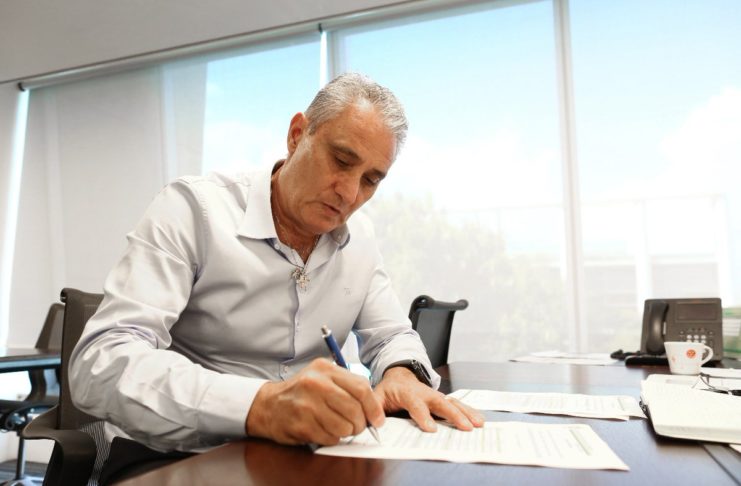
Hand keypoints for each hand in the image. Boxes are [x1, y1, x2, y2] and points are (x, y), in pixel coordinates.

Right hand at [245, 358, 383, 444]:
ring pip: (344, 426)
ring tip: (338, 428)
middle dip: (360, 423)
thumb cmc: (301, 392)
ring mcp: (306, 404)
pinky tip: (324, 431)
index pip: (361, 387)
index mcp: (325, 369)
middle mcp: (315, 383)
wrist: (268, 405)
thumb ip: (347, 386)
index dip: (373, 407)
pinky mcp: (301, 424)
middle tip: (358, 426)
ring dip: (346, 432)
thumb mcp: (322, 377)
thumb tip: (373, 407)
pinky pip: (330, 438)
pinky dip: (332, 439)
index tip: (377, 419)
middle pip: (354, 408)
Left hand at [374, 366, 484, 431]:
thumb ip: (375, 407)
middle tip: (465, 426)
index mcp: (407, 392)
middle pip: (440, 403)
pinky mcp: (442, 400)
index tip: (431, 429)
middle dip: (453, 414)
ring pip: (452, 403)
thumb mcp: (377, 395)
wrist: (400, 376)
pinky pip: (457, 405)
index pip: (416, 404)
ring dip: (465, 413)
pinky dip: (468, 411)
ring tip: (477, 423)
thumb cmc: (390, 390)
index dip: (423, 416)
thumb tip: (375, 422)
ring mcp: (435, 395)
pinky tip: (479, 419)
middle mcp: (424, 393)